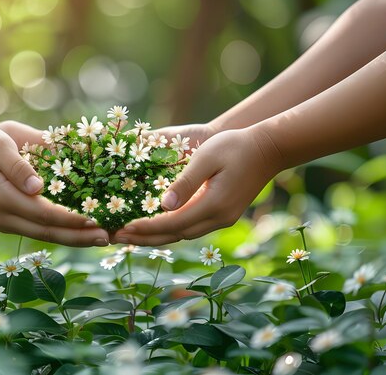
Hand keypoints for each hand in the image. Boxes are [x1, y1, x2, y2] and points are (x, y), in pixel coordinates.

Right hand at [0, 125, 109, 246]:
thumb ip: (18, 166)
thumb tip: (38, 187)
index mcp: (0, 197)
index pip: (42, 214)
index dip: (70, 219)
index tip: (95, 220)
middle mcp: (0, 216)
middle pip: (45, 232)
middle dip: (78, 237)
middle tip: (107, 238)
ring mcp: (0, 222)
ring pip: (41, 235)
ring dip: (71, 238)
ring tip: (99, 238)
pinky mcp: (4, 220)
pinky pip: (35, 230)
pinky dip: (58, 232)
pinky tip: (78, 231)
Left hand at [112, 128, 281, 245]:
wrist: (268, 149)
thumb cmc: (235, 146)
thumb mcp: (206, 157)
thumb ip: (185, 182)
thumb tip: (164, 206)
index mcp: (214, 205)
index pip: (172, 224)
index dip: (146, 228)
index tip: (123, 228)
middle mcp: (218, 218)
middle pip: (175, 236)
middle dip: (145, 238)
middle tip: (116, 237)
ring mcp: (223, 219)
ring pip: (183, 235)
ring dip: (156, 237)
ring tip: (130, 235)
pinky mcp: (223, 215)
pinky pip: (191, 228)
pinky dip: (170, 230)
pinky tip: (155, 226)